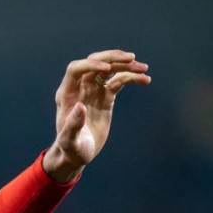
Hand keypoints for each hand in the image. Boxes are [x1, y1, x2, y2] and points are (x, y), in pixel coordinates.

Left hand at [42, 49, 150, 183]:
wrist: (78, 154)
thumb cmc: (71, 149)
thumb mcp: (70, 141)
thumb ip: (73, 125)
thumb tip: (80, 106)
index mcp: (67, 94)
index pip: (76, 69)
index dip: (91, 65)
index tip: (108, 68)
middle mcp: (79, 88)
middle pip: (94, 62)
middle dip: (112, 58)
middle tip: (131, 58)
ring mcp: (93, 91)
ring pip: (109, 69)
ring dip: (126, 66)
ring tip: (144, 69)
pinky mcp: (105, 97)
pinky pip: (119, 81)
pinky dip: (132, 78)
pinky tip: (145, 80)